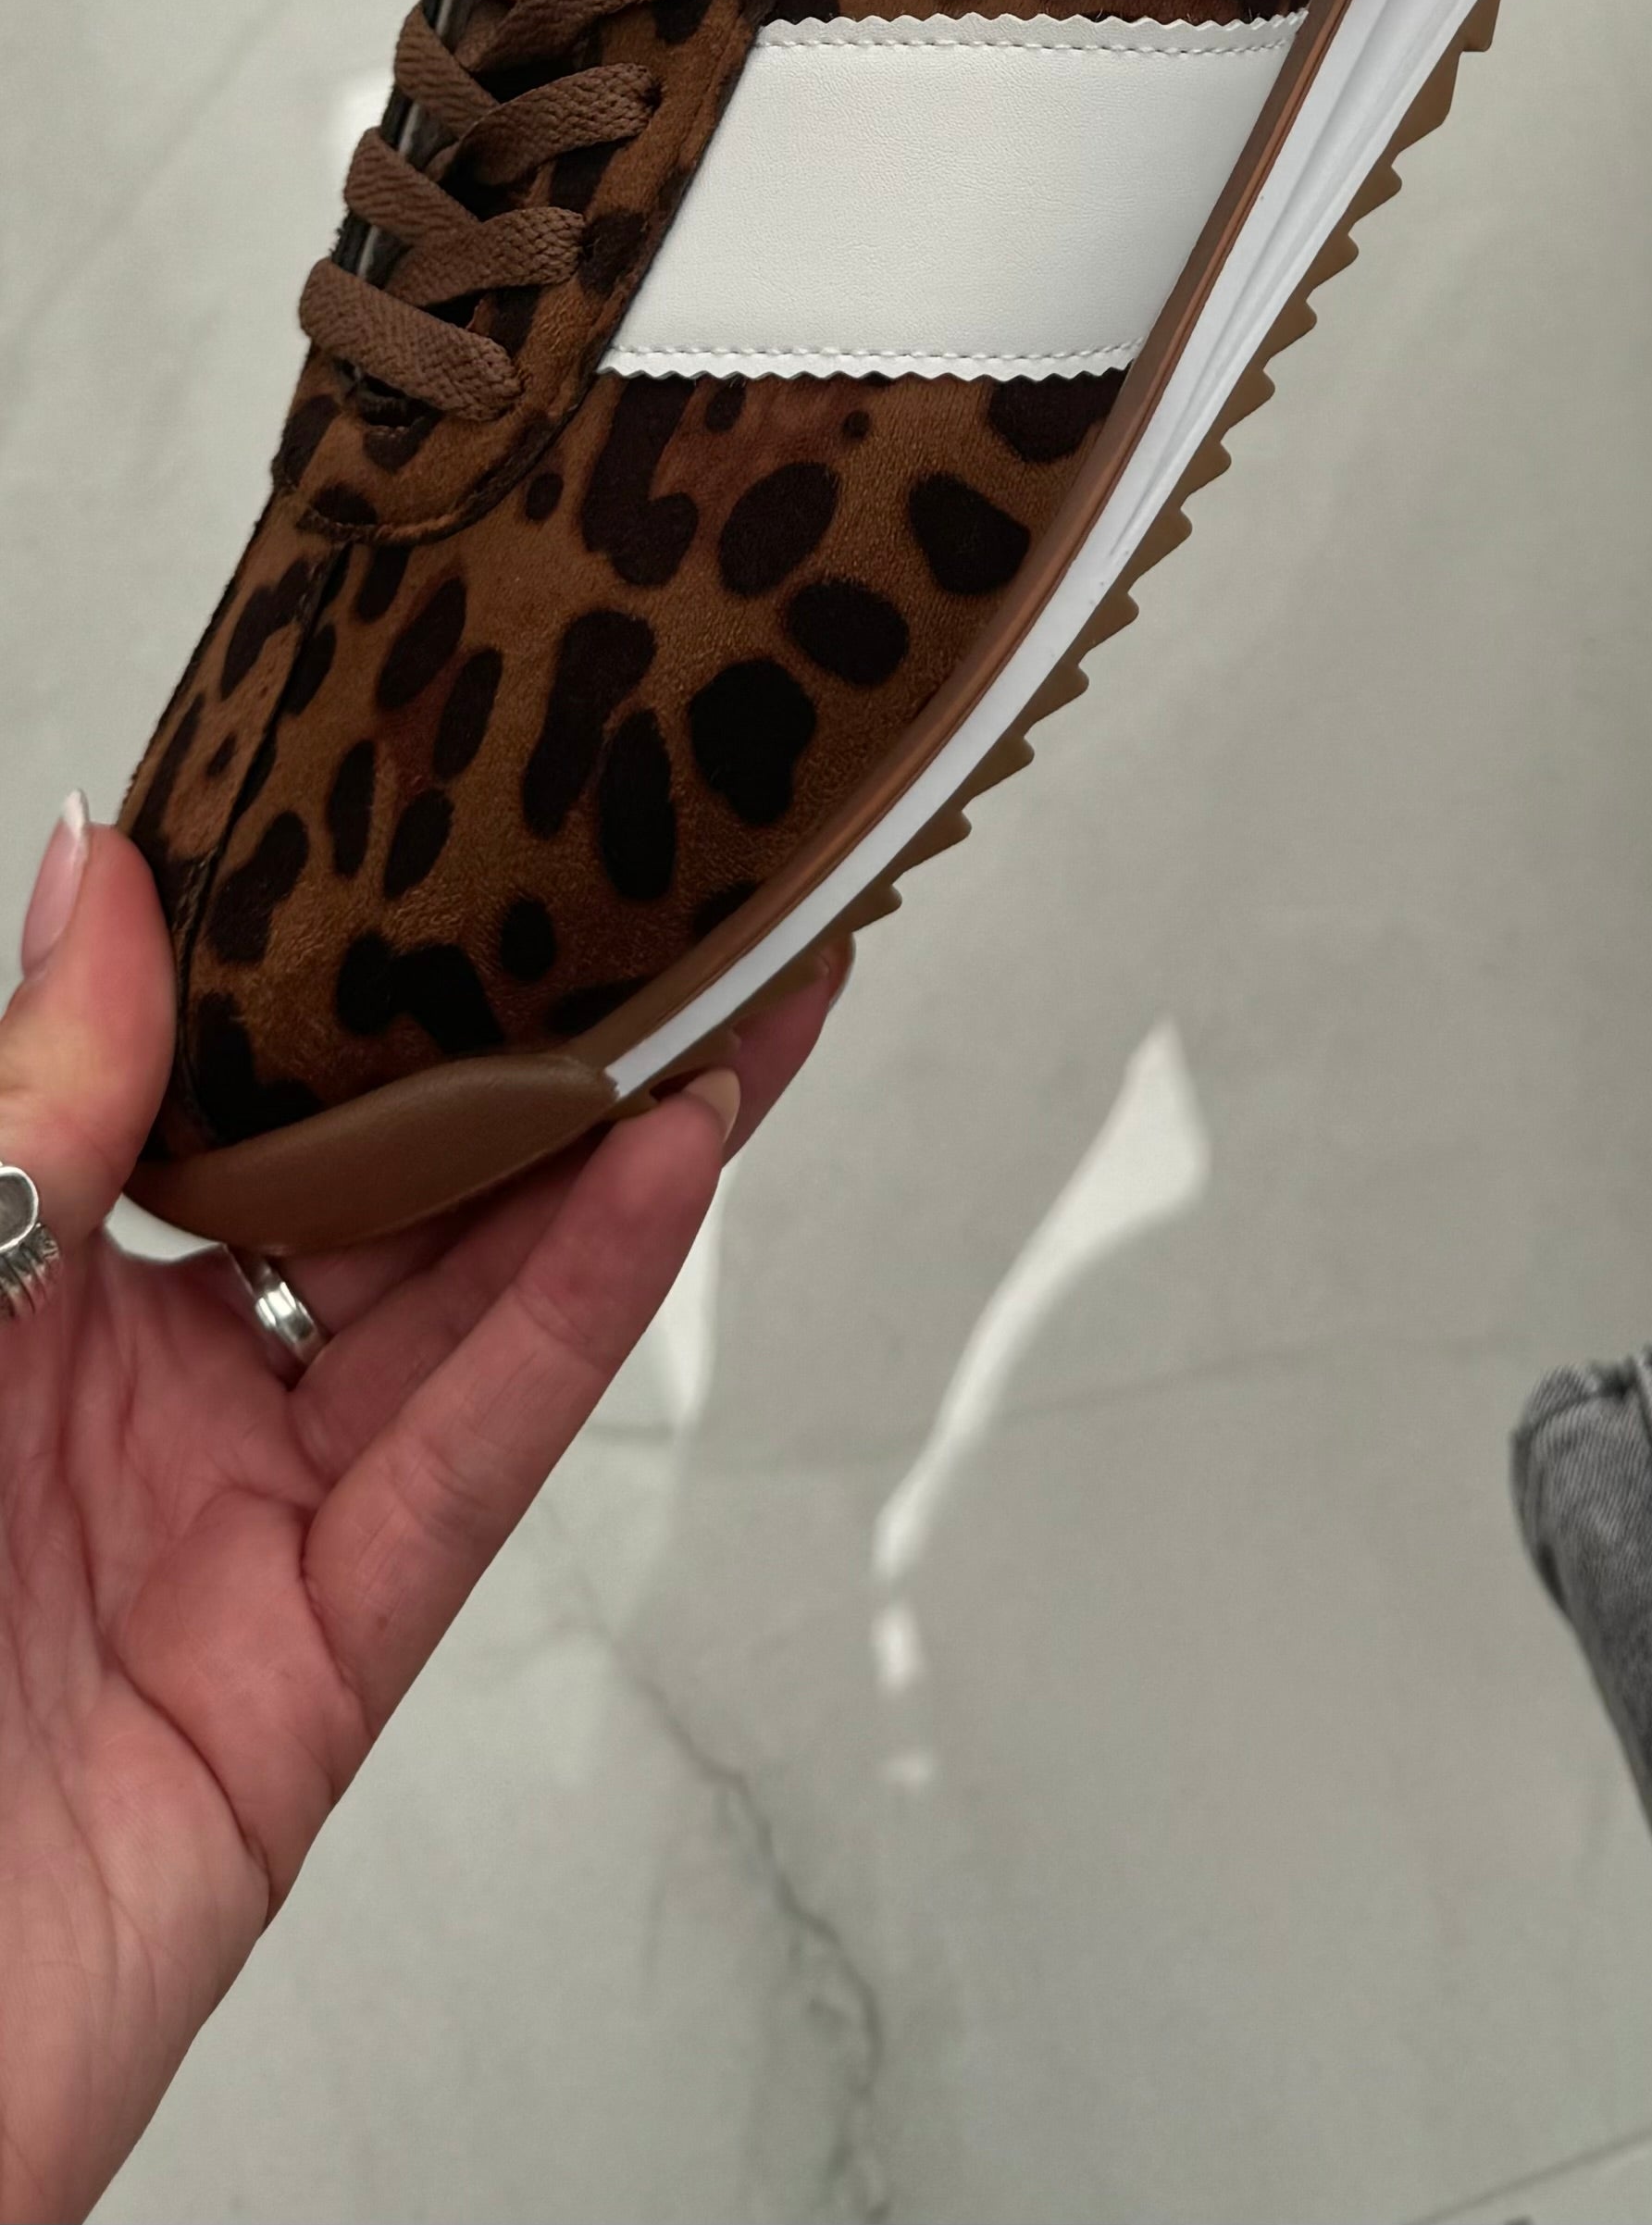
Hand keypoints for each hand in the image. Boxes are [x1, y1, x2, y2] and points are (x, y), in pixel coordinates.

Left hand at [0, 801, 838, 2221]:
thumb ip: (27, 1119)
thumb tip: (106, 873)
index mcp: (27, 1301)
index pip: (236, 1085)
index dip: (355, 953)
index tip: (460, 810)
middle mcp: (152, 1401)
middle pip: (394, 1181)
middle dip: (542, 1037)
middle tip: (685, 884)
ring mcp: (245, 1535)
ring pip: (470, 1302)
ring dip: (619, 1141)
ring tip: (747, 983)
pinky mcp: (315, 1674)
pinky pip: (465, 1458)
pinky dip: (576, 1309)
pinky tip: (663, 1169)